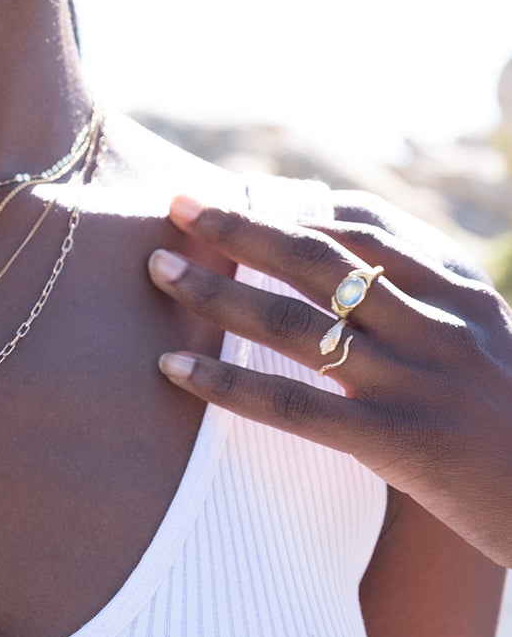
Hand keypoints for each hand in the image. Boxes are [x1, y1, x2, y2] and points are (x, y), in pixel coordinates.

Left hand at [147, 192, 511, 567]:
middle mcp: (438, 325)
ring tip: (159, 269)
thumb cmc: (508, 416)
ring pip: (295, 321)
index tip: (229, 191)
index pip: (362, 224)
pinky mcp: (402, 445)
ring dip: (216, 292)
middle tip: (176, 205)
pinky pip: (296, 406)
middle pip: (317, 257)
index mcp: (459, 289)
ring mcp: (418, 382)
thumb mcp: (480, 335)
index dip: (288, 204)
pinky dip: (228, 385)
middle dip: (239, 226)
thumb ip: (418, 290)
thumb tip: (326, 236)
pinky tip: (174, 370)